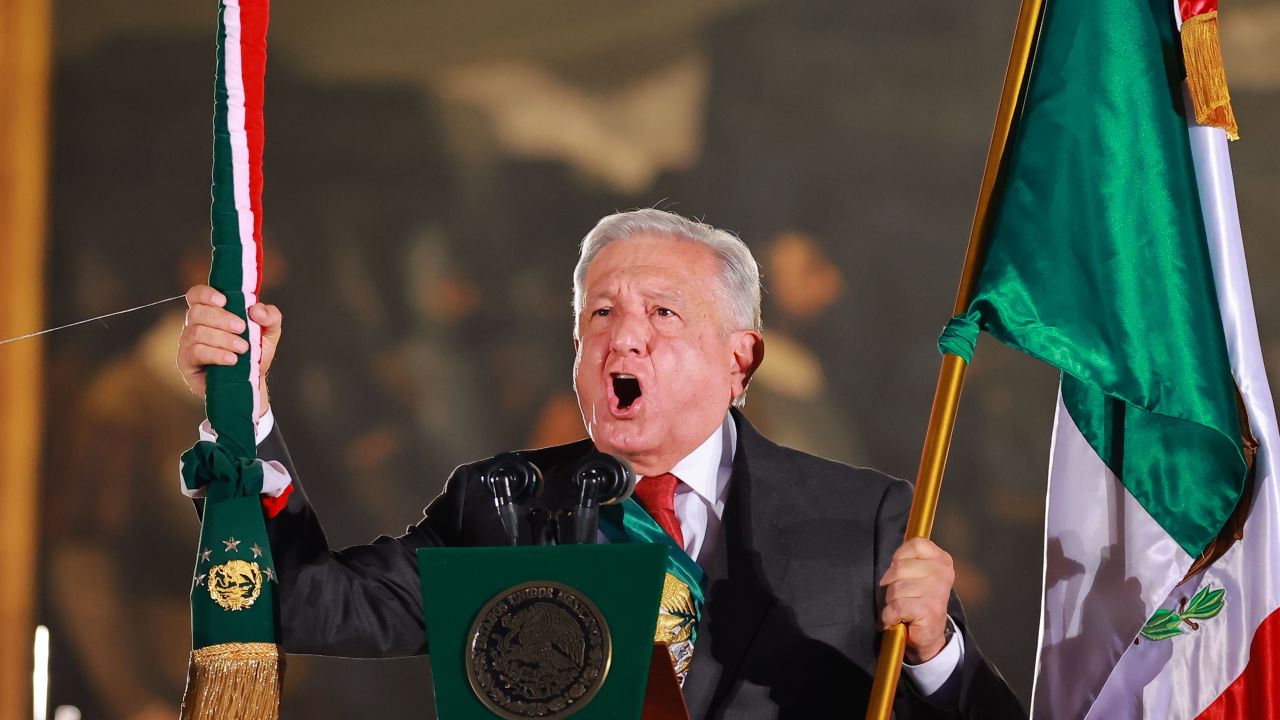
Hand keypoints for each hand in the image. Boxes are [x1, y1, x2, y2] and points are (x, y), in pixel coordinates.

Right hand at [177, 284, 281, 416]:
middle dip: (222, 318)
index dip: (206, 294)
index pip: (196, 295)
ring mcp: (188, 343)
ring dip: (223, 338)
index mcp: (211, 312)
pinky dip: (216, 354)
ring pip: (197, 332)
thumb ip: (270, 316)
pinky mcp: (186, 362)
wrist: (251, 382)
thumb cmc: (255, 353)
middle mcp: (195, 325)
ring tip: (243, 348)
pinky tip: (232, 360)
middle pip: (197, 312)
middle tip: (242, 328)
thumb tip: (255, 309)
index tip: (225, 301)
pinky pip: (195, 352)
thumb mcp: (270, 332)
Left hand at [878, 537, 955, 663]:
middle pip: (899, 568)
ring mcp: (937, 591)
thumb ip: (907, 559)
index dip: (899, 559)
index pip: (914, 545)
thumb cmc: (918, 600)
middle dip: (891, 584)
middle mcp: (943, 573)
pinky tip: (898, 618)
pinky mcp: (928, 609)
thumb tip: (891, 559)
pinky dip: (890, 615)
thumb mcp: (916, 573)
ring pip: (895, 589)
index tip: (903, 575)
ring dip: (891, 602)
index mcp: (941, 559)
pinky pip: (896, 607)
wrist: (929, 634)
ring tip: (902, 608)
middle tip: (902, 596)